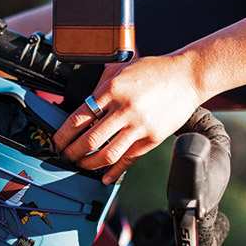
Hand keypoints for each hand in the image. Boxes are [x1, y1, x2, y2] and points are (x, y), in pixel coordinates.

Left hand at [53, 55, 201, 182]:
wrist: (188, 76)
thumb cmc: (154, 71)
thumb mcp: (121, 69)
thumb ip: (100, 86)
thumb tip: (81, 104)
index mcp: (112, 89)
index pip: (79, 118)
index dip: (63, 134)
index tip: (56, 142)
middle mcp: (125, 109)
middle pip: (89, 140)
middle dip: (72, 152)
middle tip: (65, 155)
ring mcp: (140, 126)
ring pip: (107, 154)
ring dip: (89, 164)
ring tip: (81, 164)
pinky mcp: (153, 138)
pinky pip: (129, 159)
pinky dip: (114, 171)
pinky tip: (105, 177)